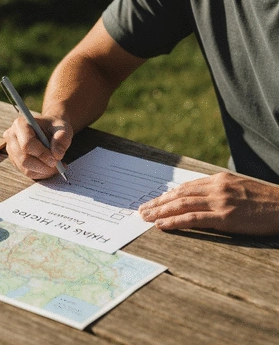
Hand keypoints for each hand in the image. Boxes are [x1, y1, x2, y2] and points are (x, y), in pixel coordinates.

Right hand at [3, 115, 72, 179]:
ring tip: (57, 167)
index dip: (42, 154)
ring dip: (43, 171)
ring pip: (25, 168)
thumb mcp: (63, 128)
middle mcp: (12, 136)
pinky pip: (27, 172)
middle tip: (57, 166)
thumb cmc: (54, 127)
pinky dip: (41, 173)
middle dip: (43, 166)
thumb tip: (57, 154)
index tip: (55, 159)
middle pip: (24, 159)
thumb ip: (62, 138)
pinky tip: (50, 168)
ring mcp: (12, 150)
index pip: (27, 144)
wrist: (50, 129)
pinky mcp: (15, 160)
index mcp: (20, 124)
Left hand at [139, 172, 278, 235]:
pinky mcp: (225, 217)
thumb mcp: (237, 188)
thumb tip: (197, 197)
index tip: (155, 201)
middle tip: (142, 209)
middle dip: (158, 202)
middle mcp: (215, 187)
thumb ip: (217, 190)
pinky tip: (162, 225)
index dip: (167, 195)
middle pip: (179, 194)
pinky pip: (193, 219)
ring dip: (160, 211)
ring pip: (182, 205)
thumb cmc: (263, 200)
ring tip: (146, 217)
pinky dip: (175, 221)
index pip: (185, 187)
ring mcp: (219, 201)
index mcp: (218, 179)